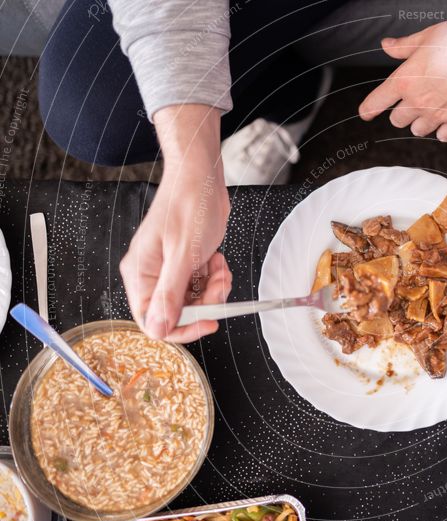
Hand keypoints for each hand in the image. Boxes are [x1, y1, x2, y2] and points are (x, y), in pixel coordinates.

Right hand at [120, 105, 231, 342]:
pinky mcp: (185, 264)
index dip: (181, 328)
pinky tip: (217, 262)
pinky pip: (201, 286)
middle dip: (204, 304)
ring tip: (219, 269)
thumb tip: (158, 329)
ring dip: (213, 290)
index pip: (152, 321)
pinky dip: (215, 279)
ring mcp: (169, 270)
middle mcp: (151, 275)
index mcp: (140, 274)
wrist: (202, 178)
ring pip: (194, 301)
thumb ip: (170, 294)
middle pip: (177, 313)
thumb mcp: (182, 254)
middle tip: (219, 285)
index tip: (208, 322)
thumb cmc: (189, 204)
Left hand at [359, 12, 446, 141]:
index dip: (368, 109)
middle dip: (402, 111)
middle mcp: (419, 101)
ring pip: (418, 131)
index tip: (366, 113)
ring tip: (432, 107)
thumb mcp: (426, 37)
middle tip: (413, 100)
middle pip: (397, 120)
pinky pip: (442, 136)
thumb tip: (387, 45)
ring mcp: (438, 114)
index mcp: (406, 80)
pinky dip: (443, 129)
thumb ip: (403, 47)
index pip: (377, 102)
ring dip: (421, 122)